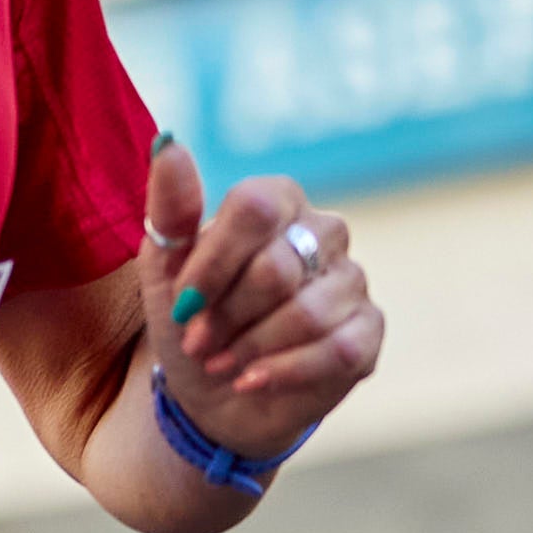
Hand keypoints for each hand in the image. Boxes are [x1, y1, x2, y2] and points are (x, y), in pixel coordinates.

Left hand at [143, 138, 381, 459]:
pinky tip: (252, 380)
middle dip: (226, 316)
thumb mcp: (164, 266)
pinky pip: (339, 350)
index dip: (212, 264)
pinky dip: (284, 372)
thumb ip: (170, 206)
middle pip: (276, 268)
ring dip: (250, 347)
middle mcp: (323, 231)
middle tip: (199, 340)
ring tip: (222, 361)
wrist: (212, 389)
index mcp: (276, 200)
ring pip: (307, 313)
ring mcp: (351, 281)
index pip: (254, 209)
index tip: (182, 303)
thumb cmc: (192, 317)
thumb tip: (169, 143)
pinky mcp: (368, 332)